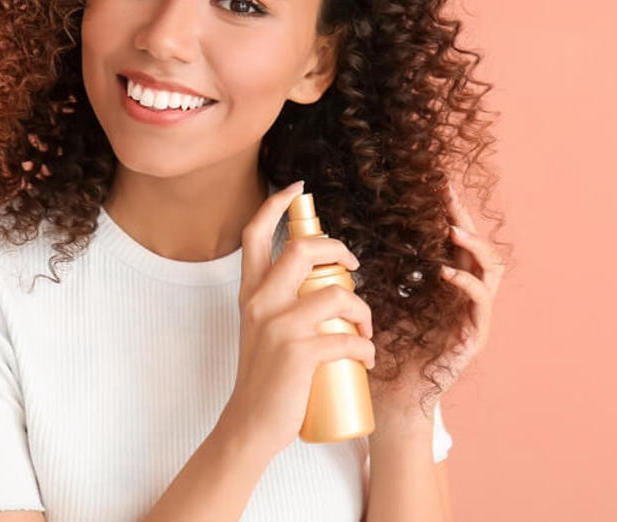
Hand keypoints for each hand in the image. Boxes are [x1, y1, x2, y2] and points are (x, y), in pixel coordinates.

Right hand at [220, 180, 376, 456]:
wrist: (249, 427)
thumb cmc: (264, 380)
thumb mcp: (260, 330)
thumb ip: (277, 304)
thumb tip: (321, 283)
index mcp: (250, 293)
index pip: (254, 234)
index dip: (276, 205)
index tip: (298, 188)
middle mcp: (259, 303)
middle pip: (301, 249)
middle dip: (337, 249)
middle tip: (353, 265)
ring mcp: (278, 327)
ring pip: (336, 293)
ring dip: (363, 308)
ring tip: (367, 327)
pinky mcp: (299, 353)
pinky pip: (348, 336)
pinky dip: (367, 347)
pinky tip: (367, 358)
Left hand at [367, 181, 504, 418]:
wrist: (388, 401)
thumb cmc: (379, 354)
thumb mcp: (374, 301)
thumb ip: (371, 274)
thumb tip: (341, 239)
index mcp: (443, 286)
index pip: (453, 240)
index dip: (449, 211)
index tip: (436, 183)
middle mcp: (464, 296)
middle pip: (476, 245)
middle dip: (464, 216)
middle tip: (447, 191)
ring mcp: (473, 316)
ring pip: (490, 268)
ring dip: (473, 244)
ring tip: (452, 229)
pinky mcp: (474, 336)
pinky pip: (481, 301)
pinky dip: (467, 282)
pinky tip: (447, 272)